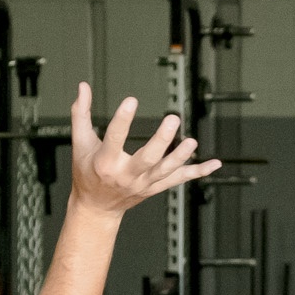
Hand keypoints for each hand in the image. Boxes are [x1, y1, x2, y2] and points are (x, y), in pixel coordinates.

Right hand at [67, 83, 224, 217]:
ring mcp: (143, 184)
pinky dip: (197, 172)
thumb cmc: (87, 173)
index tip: (131, 100)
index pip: (114, 139)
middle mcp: (126, 175)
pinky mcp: (155, 188)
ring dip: (180, 157)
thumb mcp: (80, 144)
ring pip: (165, 171)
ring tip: (192, 142)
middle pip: (147, 159)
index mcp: (105, 163)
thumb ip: (80, 114)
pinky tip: (214, 164)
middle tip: (172, 119)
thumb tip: (83, 86)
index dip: (122, 120)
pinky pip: (179, 180)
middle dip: (161, 141)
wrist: (96, 207)